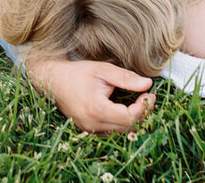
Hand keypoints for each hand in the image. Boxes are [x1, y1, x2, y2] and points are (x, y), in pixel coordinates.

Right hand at [27, 57, 154, 132]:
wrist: (54, 80)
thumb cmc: (77, 73)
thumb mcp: (103, 70)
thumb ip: (126, 78)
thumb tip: (147, 84)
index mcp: (96, 109)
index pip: (129, 118)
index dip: (144, 107)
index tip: (150, 94)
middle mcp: (92, 124)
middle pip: (127, 128)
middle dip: (142, 114)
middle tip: (148, 97)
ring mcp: (89, 130)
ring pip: (120, 133)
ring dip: (133, 120)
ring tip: (139, 102)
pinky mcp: (88, 130)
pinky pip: (111, 132)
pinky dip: (122, 123)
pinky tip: (126, 109)